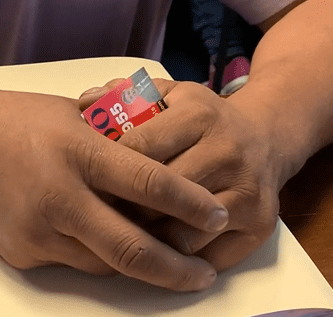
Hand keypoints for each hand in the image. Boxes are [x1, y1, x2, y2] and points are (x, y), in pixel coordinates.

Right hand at [0, 86, 229, 290]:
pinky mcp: (22, 252)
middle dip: (177, 268)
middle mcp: (59, 195)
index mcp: (77, 151)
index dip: (190, 203)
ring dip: (141, 268)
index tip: (219, 215)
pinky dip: (99, 257)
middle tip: (205, 275)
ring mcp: (38, 230)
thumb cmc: (19, 117)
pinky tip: (115, 248)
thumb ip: (117, 135)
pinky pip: (73, 263)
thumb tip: (163, 151)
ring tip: (173, 266)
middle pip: (131, 247)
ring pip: (105, 264)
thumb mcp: (73, 112)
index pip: (147, 182)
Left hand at [79, 79, 280, 271]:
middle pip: (158, 194)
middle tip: (95, 211)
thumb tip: (85, 103)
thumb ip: (125, 96)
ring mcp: (246, 191)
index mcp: (199, 114)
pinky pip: (206, 255)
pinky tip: (156, 248)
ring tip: (122, 233)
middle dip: (122, 206)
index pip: (140, 147)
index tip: (85, 175)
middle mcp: (226, 151)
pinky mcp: (258, 225)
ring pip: (181, 231)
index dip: (107, 164)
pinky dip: (177, 258)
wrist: (266, 137)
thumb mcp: (168, 94)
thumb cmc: (203, 118)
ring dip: (147, 238)